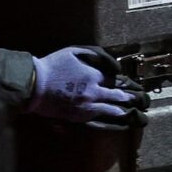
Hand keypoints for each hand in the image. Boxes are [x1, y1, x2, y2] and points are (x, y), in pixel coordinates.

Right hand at [27, 46, 149, 129]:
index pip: (113, 80)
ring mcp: (86, 107)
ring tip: (131, 113)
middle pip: (115, 96)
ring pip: (109, 110)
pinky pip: (96, 119)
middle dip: (128, 97)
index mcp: (93, 76)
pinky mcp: (77, 117)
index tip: (126, 81)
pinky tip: (113, 120)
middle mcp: (93, 93)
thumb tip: (112, 63)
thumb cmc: (53, 65)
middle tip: (138, 99)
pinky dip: (107, 119)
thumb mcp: (74, 51)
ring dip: (121, 111)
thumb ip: (95, 54)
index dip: (120, 80)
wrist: (34, 85)